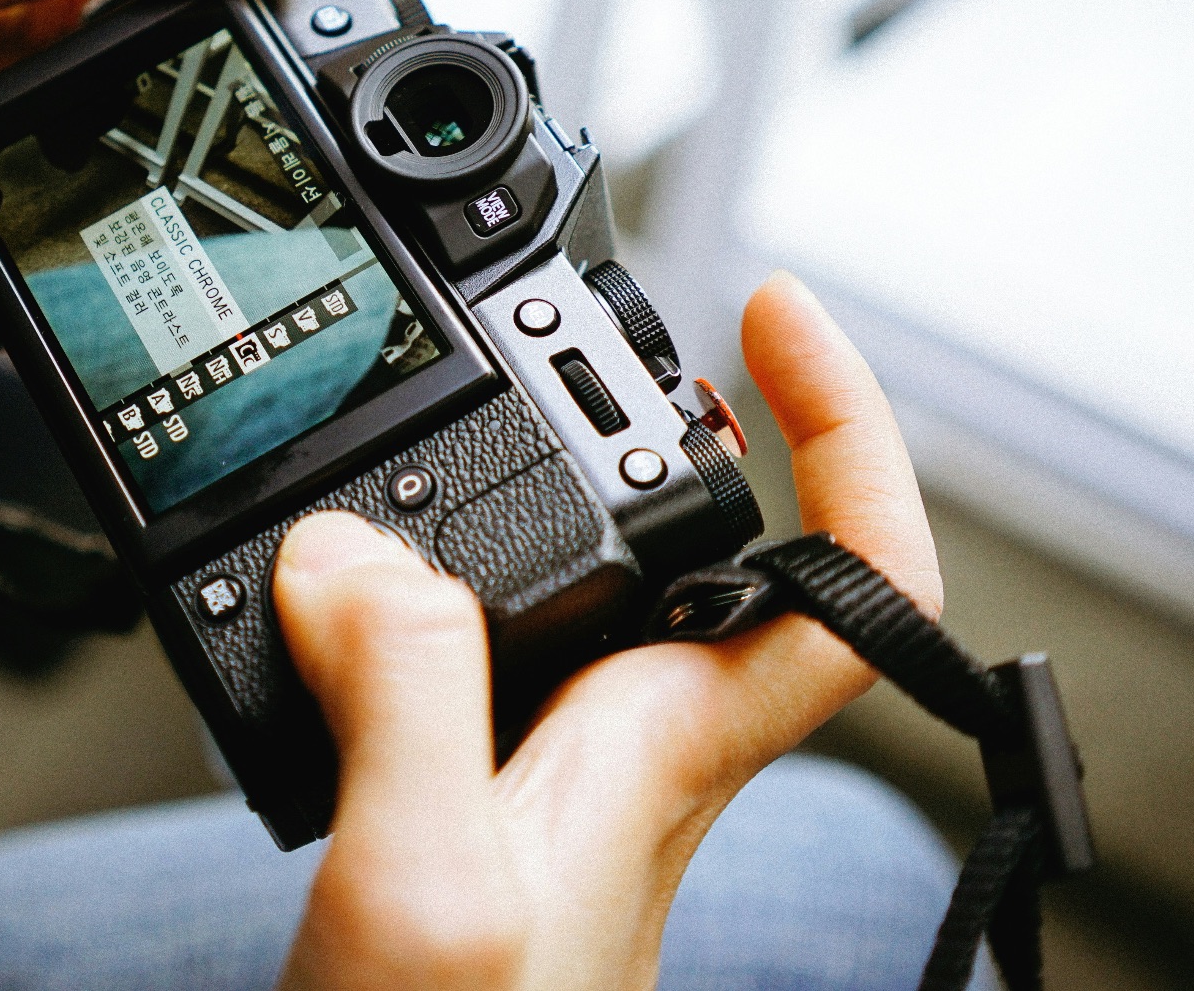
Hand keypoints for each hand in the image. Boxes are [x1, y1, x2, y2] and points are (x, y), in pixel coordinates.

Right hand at [271, 271, 941, 989]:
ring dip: (537, 480)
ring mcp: (548, 768)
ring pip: (580, 583)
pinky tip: (342, 564)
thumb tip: (356, 547)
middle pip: (713, 541)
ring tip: (462, 397)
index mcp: (667, 741)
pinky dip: (415, 573)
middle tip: (597, 324)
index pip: (851, 573)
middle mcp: (629, 740)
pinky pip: (462, 644)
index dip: (849, 430)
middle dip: (669, 414)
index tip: (772, 314)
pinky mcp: (462, 792)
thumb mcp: (427, 879)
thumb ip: (404, 690)